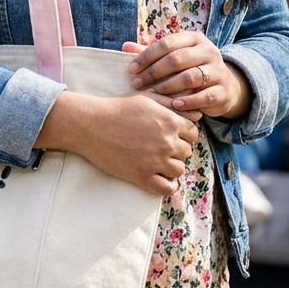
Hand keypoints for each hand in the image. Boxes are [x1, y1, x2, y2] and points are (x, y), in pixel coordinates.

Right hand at [38, 89, 202, 195]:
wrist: (92, 125)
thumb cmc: (118, 108)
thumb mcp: (147, 99)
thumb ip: (172, 105)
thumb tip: (196, 114)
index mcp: (170, 122)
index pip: (193, 133)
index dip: (184, 134)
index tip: (172, 135)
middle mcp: (167, 142)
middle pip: (186, 151)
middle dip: (176, 149)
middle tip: (159, 147)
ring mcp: (156, 161)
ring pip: (179, 170)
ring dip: (171, 166)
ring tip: (157, 161)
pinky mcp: (142, 177)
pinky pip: (168, 188)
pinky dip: (166, 184)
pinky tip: (157, 177)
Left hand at [123, 32, 252, 119]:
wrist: (224, 87)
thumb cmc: (191, 69)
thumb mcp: (175, 58)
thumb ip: (152, 53)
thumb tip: (125, 47)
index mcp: (194, 39)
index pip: (167, 43)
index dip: (147, 56)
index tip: (131, 69)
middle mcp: (208, 51)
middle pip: (178, 59)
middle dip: (154, 72)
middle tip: (137, 84)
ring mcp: (218, 70)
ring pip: (191, 76)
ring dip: (169, 86)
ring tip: (153, 94)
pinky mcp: (222, 90)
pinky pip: (204, 96)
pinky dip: (188, 101)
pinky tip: (174, 106)